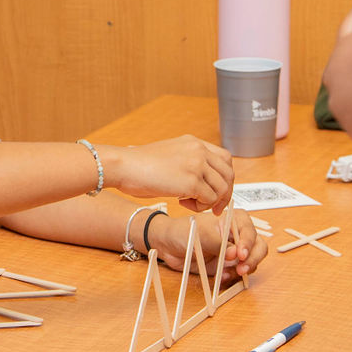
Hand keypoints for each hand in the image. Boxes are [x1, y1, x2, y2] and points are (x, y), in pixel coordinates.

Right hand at [100, 136, 233, 213]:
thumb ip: (188, 163)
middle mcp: (199, 150)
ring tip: (188, 203)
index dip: (224, 178)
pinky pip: (209, 199)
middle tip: (213, 208)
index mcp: (193, 142)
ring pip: (221, 189)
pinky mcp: (191, 181)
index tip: (217, 193)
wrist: (123, 166)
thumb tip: (201, 183)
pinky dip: (199, 206)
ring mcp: (196, 164)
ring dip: (208, 202)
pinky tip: (181, 202)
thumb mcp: (169, 156)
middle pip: (228, 174)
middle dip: (224, 194)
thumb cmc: (138, 165)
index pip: (225, 159)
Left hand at [150, 210, 266, 283]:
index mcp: (233, 221)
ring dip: (243, 270)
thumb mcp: (200, 235)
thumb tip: (235, 254)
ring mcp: (233, 252)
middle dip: (252, 259)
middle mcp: (237, 236)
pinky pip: (237, 273)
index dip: (248, 243)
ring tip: (228, 273)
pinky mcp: (227, 265)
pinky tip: (222, 276)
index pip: (250, 231)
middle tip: (241, 269)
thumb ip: (218, 244)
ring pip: (251, 262)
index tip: (240, 254)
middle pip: (258, 247)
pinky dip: (232, 277)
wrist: (167, 244)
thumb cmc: (182, 231)